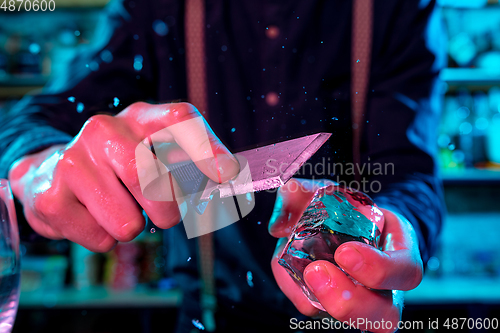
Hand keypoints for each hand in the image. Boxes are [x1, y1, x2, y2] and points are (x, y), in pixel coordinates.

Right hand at [8, 102, 238, 251]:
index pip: (180, 119)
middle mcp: (104, 129)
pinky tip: (93, 214)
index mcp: (140, 117)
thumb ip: (196, 161)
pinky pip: (103, 240)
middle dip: (168, 212)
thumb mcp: (155, 151)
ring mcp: (74, 161)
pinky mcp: (51, 197)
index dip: (207, 149)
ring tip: (118, 207)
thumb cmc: (119, 165)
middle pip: (155, 182)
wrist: (52, 171)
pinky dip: (105, 238)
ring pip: (129, 223)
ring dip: (133, 226)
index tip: (227, 176)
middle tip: (161, 211)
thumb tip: (230, 174)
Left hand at [269, 178, 422, 332]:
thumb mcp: (330, 192)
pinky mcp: (335, 307)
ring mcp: (362, 302)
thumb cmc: (346, 211)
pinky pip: (319, 313)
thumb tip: (279, 223)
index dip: (379, 268)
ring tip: (306, 276)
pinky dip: (299, 295)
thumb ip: (302, 194)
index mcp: (397, 251)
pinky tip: (289, 273)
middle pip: (386, 314)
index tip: (345, 252)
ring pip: (361, 323)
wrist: (341, 225)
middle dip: (350, 300)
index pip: (406, 271)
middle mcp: (386, 286)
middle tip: (318, 271)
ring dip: (329, 305)